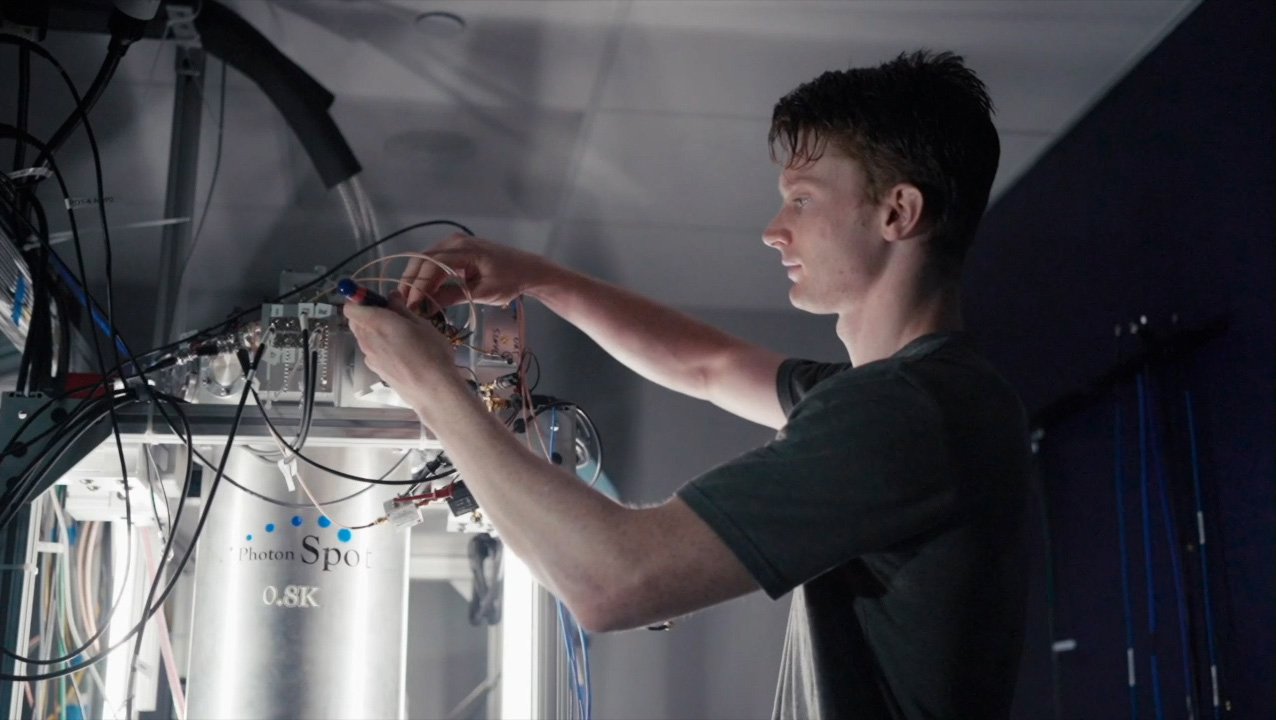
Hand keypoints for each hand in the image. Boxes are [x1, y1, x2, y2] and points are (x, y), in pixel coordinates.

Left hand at [343, 291, 462, 408]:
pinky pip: (371, 352)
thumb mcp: (421, 324)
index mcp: (376, 323)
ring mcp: (369, 357)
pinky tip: (400, 354)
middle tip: (390, 316)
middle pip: (355, 322)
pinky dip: (379, 347)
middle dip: (367, 315)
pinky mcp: (375, 370)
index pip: (350, 307)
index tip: (377, 300)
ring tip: (399, 337)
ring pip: (363, 337)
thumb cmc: (431, 352)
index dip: (359, 300)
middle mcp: (366, 339)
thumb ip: (401, 309)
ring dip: (374, 332)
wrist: (432, 390)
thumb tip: (391, 297)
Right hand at [399, 234, 554, 311]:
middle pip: (423, 260)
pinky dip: (426, 277)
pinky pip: (434, 262)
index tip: (410, 304)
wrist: (527, 270)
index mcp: (464, 249)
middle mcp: (455, 241)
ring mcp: (454, 243)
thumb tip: (427, 305)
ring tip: (408, 301)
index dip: (419, 285)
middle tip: (402, 304)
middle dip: (411, 282)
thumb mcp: (483, 293)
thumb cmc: (510, 281)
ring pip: (425, 260)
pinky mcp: (455, 250)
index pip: (432, 265)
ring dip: (416, 280)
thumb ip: (455, 296)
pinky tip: (421, 293)